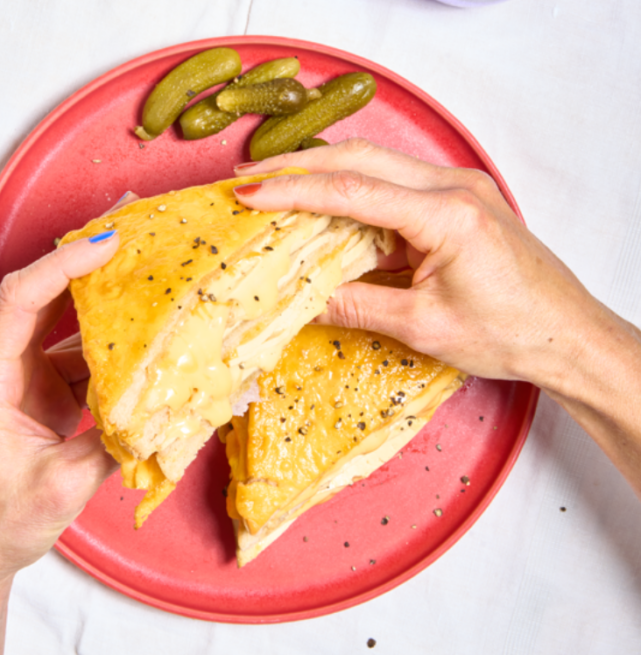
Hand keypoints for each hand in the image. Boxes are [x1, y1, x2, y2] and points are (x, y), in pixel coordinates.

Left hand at [0, 194, 134, 654]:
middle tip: (128, 230)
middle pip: (41, 297)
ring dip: (104, 307)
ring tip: (147, 280)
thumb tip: (162, 406)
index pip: (21, 301)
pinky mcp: (41, 394)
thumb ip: (112, 441)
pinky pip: (79, 360)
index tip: (107, 244)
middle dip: (83, 263)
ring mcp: (22, 379)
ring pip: (66, 328)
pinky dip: (110, 352)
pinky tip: (143, 345)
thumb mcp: (62, 485)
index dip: (62, 266)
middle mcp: (0, 369)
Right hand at [234, 139, 640, 500]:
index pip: (353, 191)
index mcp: (447, 215)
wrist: (565, 334)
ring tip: (277, 189)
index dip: (295, 191)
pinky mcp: (457, 202)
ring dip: (325, 176)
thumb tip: (302, 301)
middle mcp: (454, 187)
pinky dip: (354, 196)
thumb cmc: (509, 333)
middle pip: (362, 160)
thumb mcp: (423, 327)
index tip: (250, 193)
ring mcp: (458, 189)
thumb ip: (357, 307)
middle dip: (301, 167)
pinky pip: (395, 188)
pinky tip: (326, 212)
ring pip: (376, 166)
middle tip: (251, 178)